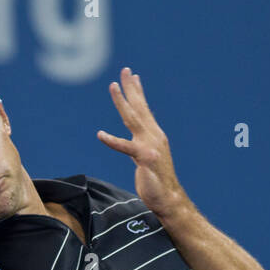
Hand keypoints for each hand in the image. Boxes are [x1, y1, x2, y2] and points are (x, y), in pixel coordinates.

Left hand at [96, 67, 187, 219]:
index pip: (145, 110)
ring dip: (122, 102)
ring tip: (113, 86)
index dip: (138, 92)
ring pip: (133, 119)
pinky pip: (125, 147)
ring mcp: (150, 146)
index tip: (132, 76)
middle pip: (140, 107)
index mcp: (154, 135)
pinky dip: (112, 140)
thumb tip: (136, 138)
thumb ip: (141, 145)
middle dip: (131, 88)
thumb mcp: (148, 158)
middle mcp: (154, 136)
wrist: (168, 199)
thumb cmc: (157, 182)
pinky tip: (100, 134)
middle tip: (125, 70)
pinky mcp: (144, 159)